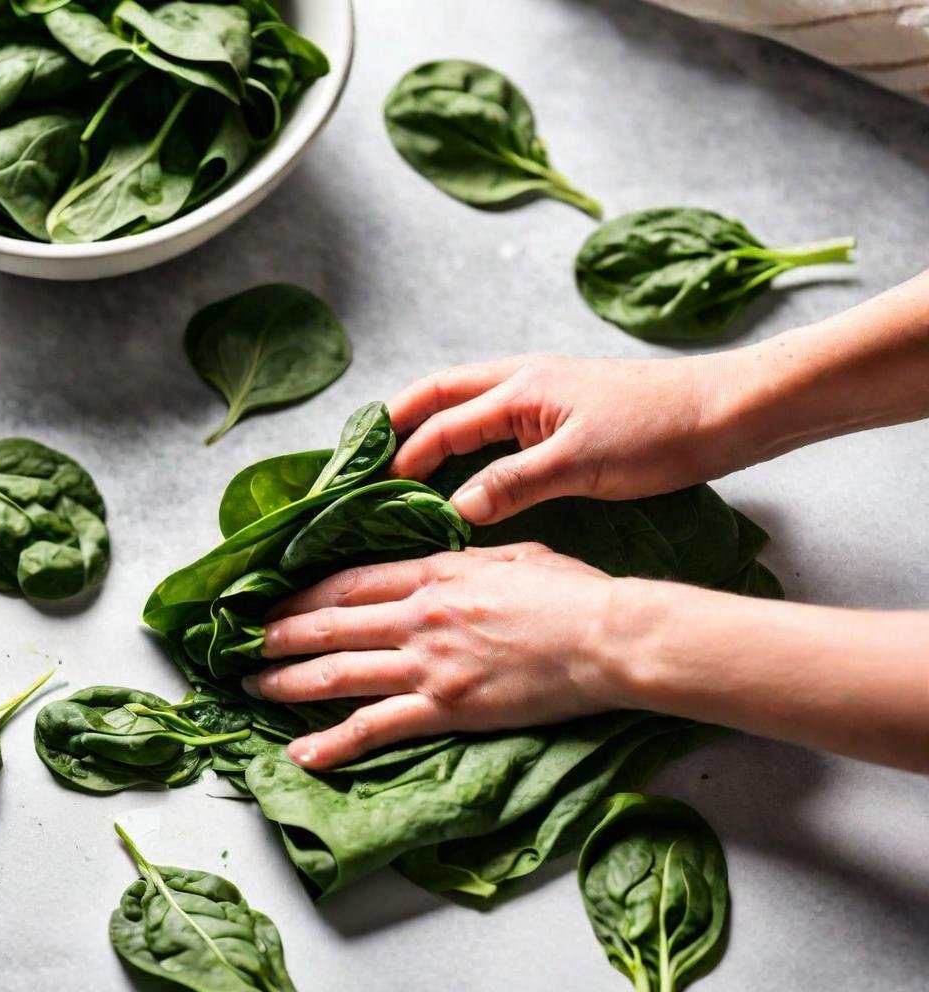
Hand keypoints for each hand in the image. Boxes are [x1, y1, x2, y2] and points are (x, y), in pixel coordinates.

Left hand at [251, 544, 630, 768]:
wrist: (606, 637)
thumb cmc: (571, 592)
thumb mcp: (512, 555)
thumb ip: (464, 560)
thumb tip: (438, 562)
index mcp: (435, 572)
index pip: (351, 581)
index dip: (305, 591)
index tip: (276, 598)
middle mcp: (419, 614)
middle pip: (331, 622)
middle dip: (280, 633)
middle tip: (245, 644)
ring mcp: (429, 662)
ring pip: (339, 671)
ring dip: (288, 679)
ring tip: (253, 687)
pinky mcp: (446, 707)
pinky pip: (376, 726)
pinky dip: (334, 741)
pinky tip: (303, 752)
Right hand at [389, 353, 737, 523]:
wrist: (723, 413)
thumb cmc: (655, 432)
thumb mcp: (580, 463)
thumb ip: (512, 483)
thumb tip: (454, 510)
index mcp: (519, 388)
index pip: (443, 424)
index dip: (404, 456)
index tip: (373, 490)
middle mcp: (522, 383)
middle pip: (442, 395)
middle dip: (400, 423)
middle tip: (366, 458)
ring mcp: (543, 397)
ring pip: (468, 408)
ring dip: (433, 431)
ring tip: (401, 465)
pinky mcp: (563, 416)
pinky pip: (497, 427)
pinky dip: (469, 444)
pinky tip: (466, 470)